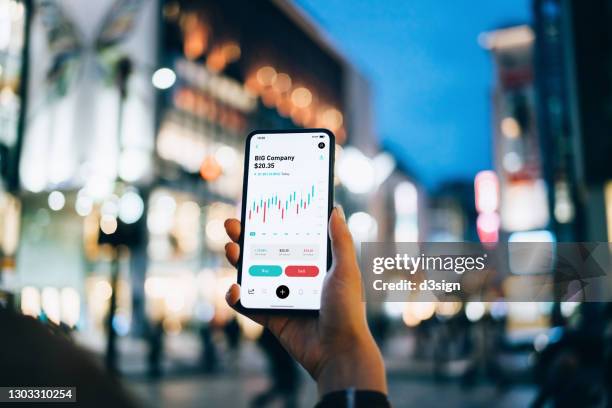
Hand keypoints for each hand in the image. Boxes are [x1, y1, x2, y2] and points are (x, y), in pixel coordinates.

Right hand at [224, 207, 386, 395]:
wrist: (339, 352)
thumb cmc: (348, 310)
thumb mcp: (346, 270)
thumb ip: (340, 241)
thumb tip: (334, 209)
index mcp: (313, 264)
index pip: (289, 237)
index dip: (272, 223)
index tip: (258, 208)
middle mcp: (296, 277)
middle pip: (265, 252)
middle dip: (246, 237)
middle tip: (233, 225)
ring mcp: (282, 297)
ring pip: (253, 275)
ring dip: (238, 261)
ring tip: (231, 249)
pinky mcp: (272, 317)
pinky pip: (248, 305)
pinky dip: (237, 297)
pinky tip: (234, 288)